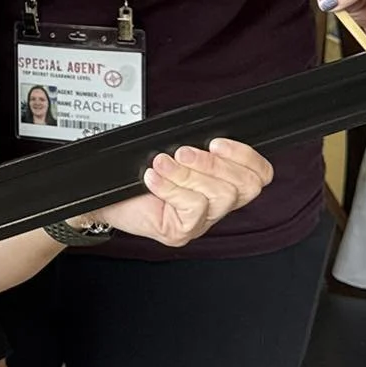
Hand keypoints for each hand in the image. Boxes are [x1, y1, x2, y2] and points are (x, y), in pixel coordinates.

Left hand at [87, 139, 273, 250]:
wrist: (105, 198)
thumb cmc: (138, 175)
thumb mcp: (174, 152)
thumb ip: (197, 145)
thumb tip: (205, 134)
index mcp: (221, 182)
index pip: (260, 175)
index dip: (247, 156)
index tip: (217, 142)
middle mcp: (216, 205)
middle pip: (245, 186)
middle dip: (213, 163)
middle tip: (183, 152)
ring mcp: (200, 222)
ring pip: (219, 195)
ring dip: (187, 173)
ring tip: (162, 164)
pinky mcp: (181, 232)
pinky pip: (192, 207)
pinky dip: (171, 187)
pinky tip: (153, 179)